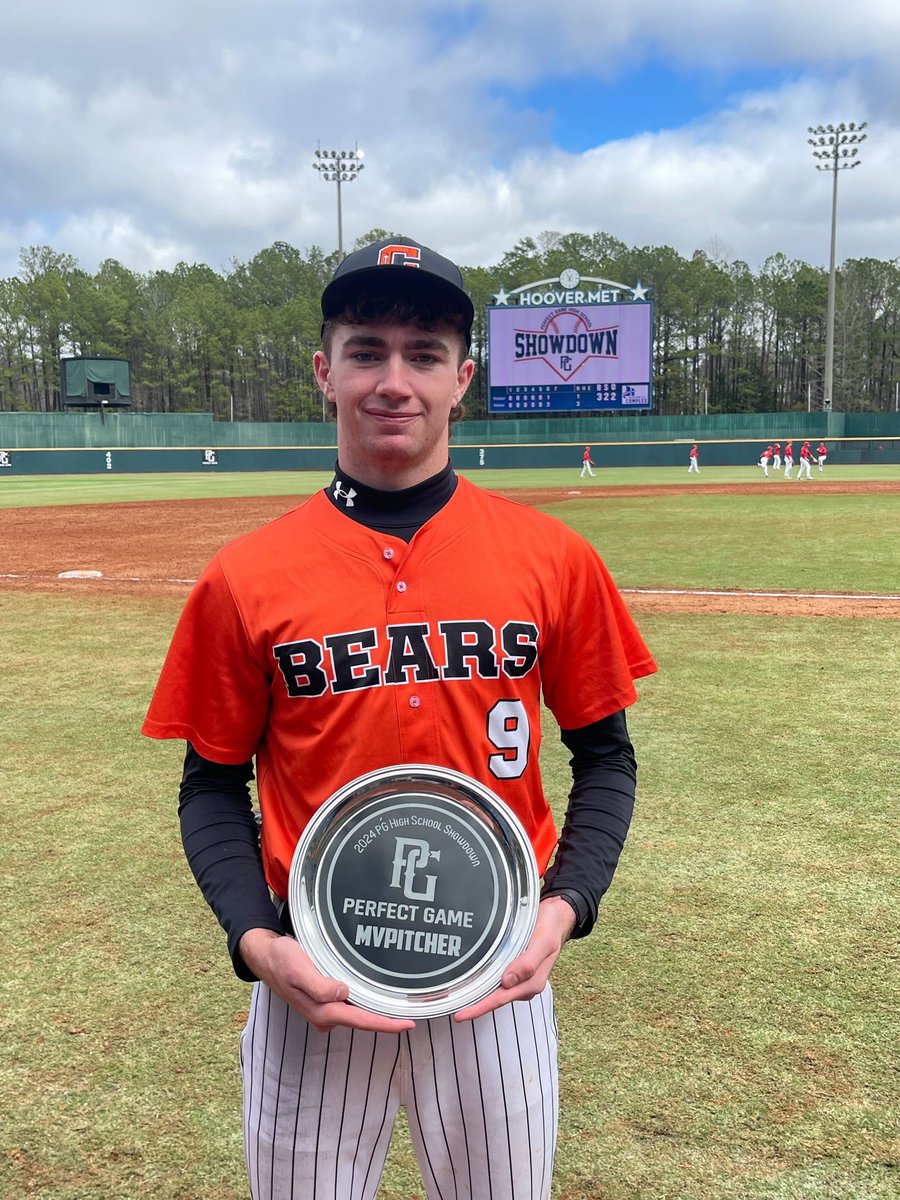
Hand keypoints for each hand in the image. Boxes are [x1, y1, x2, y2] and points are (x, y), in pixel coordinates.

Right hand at [239, 928, 414, 1033]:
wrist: (265, 956)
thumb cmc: (282, 960)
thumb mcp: (299, 969)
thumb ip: (319, 985)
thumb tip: (342, 994)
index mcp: (322, 1011)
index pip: (361, 1021)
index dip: (386, 1024)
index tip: (408, 1024)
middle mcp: (325, 1014)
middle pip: (362, 1019)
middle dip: (386, 1018)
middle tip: (412, 1012)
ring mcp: (323, 1009)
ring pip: (356, 1012)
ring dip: (375, 1009)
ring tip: (398, 1003)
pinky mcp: (323, 1000)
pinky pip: (348, 1003)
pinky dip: (362, 1000)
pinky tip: (372, 992)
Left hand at [452, 895, 576, 1021]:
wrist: (556, 917)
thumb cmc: (550, 928)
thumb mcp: (543, 942)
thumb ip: (528, 963)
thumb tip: (507, 982)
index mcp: (532, 982)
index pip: (501, 998)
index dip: (480, 1007)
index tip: (461, 1015)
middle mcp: (525, 984)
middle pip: (496, 998)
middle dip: (476, 1006)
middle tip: (454, 1011)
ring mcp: (520, 978)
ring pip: (496, 991)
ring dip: (479, 996)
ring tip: (459, 1000)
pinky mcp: (516, 970)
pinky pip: (498, 981)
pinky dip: (485, 984)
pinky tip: (474, 983)